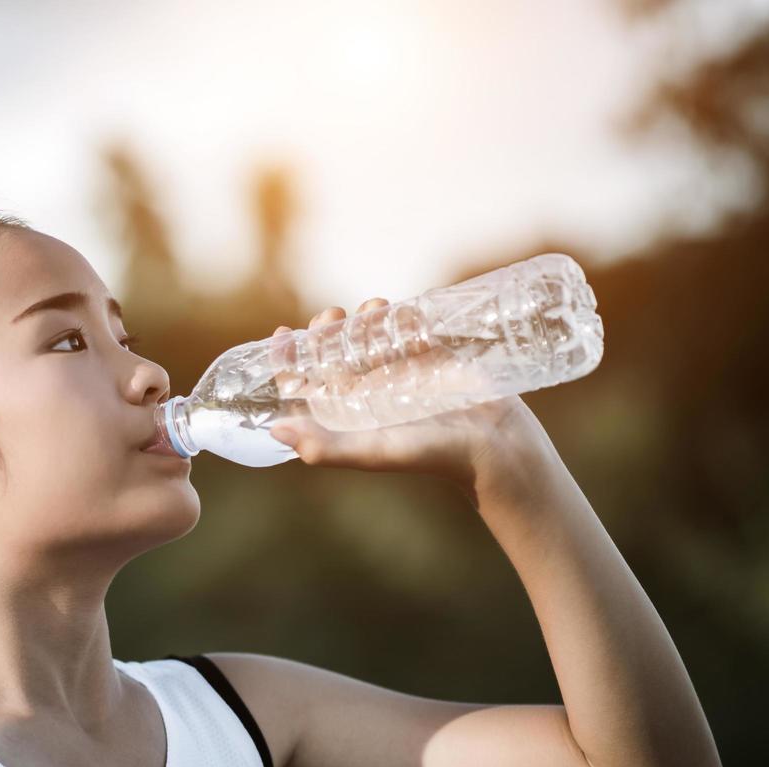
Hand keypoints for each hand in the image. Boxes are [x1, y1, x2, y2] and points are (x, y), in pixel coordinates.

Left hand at [266, 298, 553, 500]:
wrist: (494, 448)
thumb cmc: (431, 456)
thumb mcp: (373, 452)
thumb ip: (325, 448)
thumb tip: (274, 431)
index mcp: (348, 413)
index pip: (307, 381)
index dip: (290, 358)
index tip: (283, 332)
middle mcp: (369, 392)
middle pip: (334, 352)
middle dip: (327, 328)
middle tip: (333, 314)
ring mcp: (400, 373)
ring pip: (370, 335)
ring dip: (365, 317)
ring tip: (374, 308)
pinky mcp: (431, 357)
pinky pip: (408, 327)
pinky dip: (402, 315)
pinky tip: (403, 311)